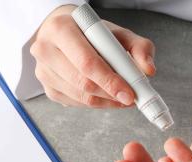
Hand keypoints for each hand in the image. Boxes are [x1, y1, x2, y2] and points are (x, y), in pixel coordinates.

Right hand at [30, 5, 155, 107]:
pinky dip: (97, 104)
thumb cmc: (92, 33)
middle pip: (82, 83)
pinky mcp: (48, 89)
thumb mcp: (119, 33)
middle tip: (131, 98)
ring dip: (107, 101)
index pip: (87, 62)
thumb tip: (148, 70)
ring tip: (124, 97)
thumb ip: (139, 48)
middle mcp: (45, 49)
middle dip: (111, 94)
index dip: (110, 81)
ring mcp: (43, 71)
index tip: (129, 93)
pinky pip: (76, 104)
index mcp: (60, 28)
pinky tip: (109, 97)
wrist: (66, 32)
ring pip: (80, 97)